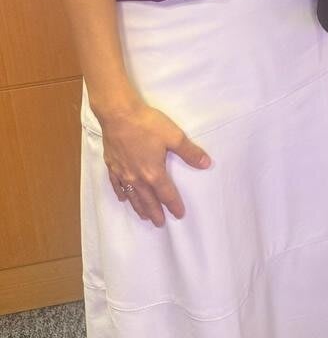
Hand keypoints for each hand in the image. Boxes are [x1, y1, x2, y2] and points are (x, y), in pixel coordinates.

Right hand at [101, 100, 211, 226]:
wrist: (118, 114)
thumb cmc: (146, 124)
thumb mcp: (174, 136)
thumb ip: (190, 152)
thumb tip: (206, 164)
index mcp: (153, 172)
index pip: (167, 194)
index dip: (174, 205)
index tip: (180, 214)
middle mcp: (137, 177)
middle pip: (148, 200)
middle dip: (155, 213)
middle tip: (160, 223)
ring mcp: (122, 172)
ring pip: (132, 196)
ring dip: (139, 207)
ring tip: (144, 217)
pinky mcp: (112, 165)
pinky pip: (116, 185)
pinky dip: (121, 193)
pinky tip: (123, 198)